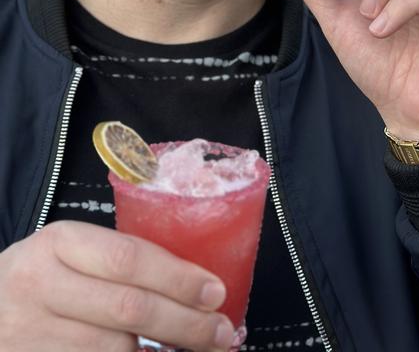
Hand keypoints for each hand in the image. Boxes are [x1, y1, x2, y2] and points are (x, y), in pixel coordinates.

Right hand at [0, 221, 234, 350]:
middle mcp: (40, 286)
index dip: (178, 278)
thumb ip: (117, 260)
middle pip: (128, 310)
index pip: (128, 258)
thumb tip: (193, 281)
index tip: (216, 291)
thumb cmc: (41, 275)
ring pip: (115, 351)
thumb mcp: (69, 251)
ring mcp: (31, 335)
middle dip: (185, 324)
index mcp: (58, 242)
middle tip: (223, 332)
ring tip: (200, 350)